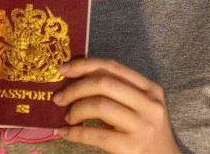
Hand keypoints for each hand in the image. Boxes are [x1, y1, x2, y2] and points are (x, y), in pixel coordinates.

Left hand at [51, 57, 180, 153]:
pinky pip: (96, 134)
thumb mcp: (139, 107)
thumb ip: (116, 92)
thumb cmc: (146, 133)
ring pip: (100, 105)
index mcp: (150, 88)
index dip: (84, 65)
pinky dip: (75, 133)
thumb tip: (75, 80)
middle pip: (104, 83)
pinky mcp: (132, 146)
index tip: (63, 69)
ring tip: (68, 118)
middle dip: (75, 88)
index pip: (113, 67)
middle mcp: (149, 103)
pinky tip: (66, 133)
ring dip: (76, 110)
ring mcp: (143, 125)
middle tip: (59, 98)